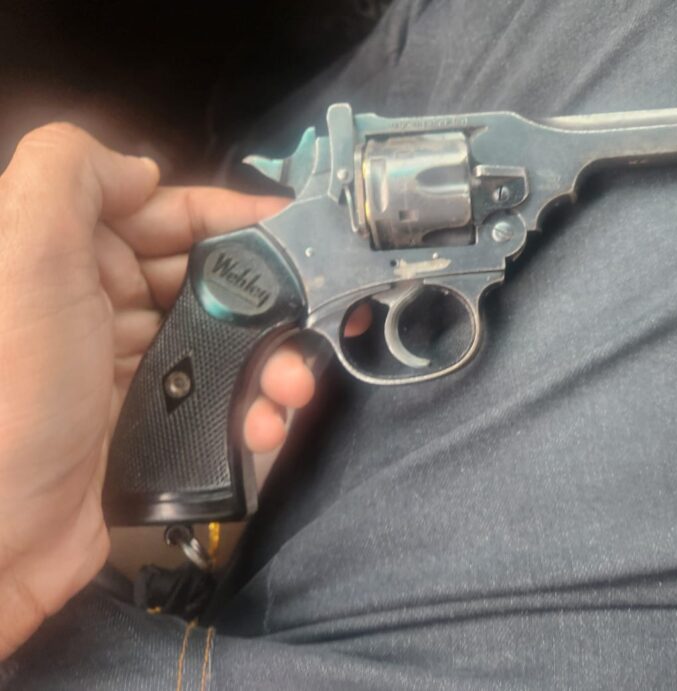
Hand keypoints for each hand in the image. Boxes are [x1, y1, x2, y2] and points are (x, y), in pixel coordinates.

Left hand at [0, 123, 366, 657]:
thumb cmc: (10, 388)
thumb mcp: (21, 255)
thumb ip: (73, 174)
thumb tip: (148, 173)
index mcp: (68, 255)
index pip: (163, 214)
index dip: (228, 213)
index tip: (291, 225)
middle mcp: (99, 303)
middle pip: (206, 280)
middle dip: (266, 297)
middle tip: (313, 315)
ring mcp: (128, 368)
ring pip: (223, 343)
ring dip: (271, 360)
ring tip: (293, 386)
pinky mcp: (151, 425)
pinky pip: (218, 401)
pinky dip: (250, 408)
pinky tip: (262, 425)